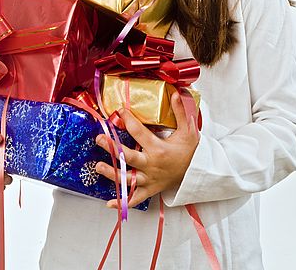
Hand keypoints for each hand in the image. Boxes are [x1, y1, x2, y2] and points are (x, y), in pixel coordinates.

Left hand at [95, 92, 199, 207]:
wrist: (197, 172)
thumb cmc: (191, 151)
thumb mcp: (188, 129)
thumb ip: (180, 111)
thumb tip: (176, 93)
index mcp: (159, 149)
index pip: (139, 133)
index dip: (129, 120)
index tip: (120, 110)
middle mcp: (151, 165)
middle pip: (129, 157)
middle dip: (113, 147)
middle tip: (100, 138)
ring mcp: (149, 179)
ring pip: (128, 178)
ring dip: (112, 173)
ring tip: (98, 166)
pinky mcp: (150, 189)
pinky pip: (135, 199)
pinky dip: (123, 202)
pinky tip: (110, 202)